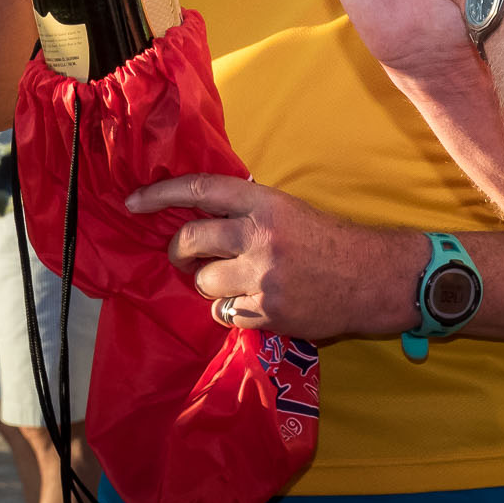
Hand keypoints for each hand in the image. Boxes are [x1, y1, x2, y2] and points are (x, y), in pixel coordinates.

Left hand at [127, 175, 420, 341]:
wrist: (371, 278)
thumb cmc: (329, 240)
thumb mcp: (288, 211)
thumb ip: (247, 212)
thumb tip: (199, 218)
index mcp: (264, 202)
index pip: (200, 190)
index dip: (161, 194)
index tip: (133, 202)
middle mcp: (258, 236)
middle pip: (190, 241)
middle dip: (179, 251)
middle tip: (184, 256)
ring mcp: (261, 277)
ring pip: (204, 282)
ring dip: (211, 284)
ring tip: (236, 281)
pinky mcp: (266, 312)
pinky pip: (225, 313)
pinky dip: (233, 309)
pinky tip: (257, 302)